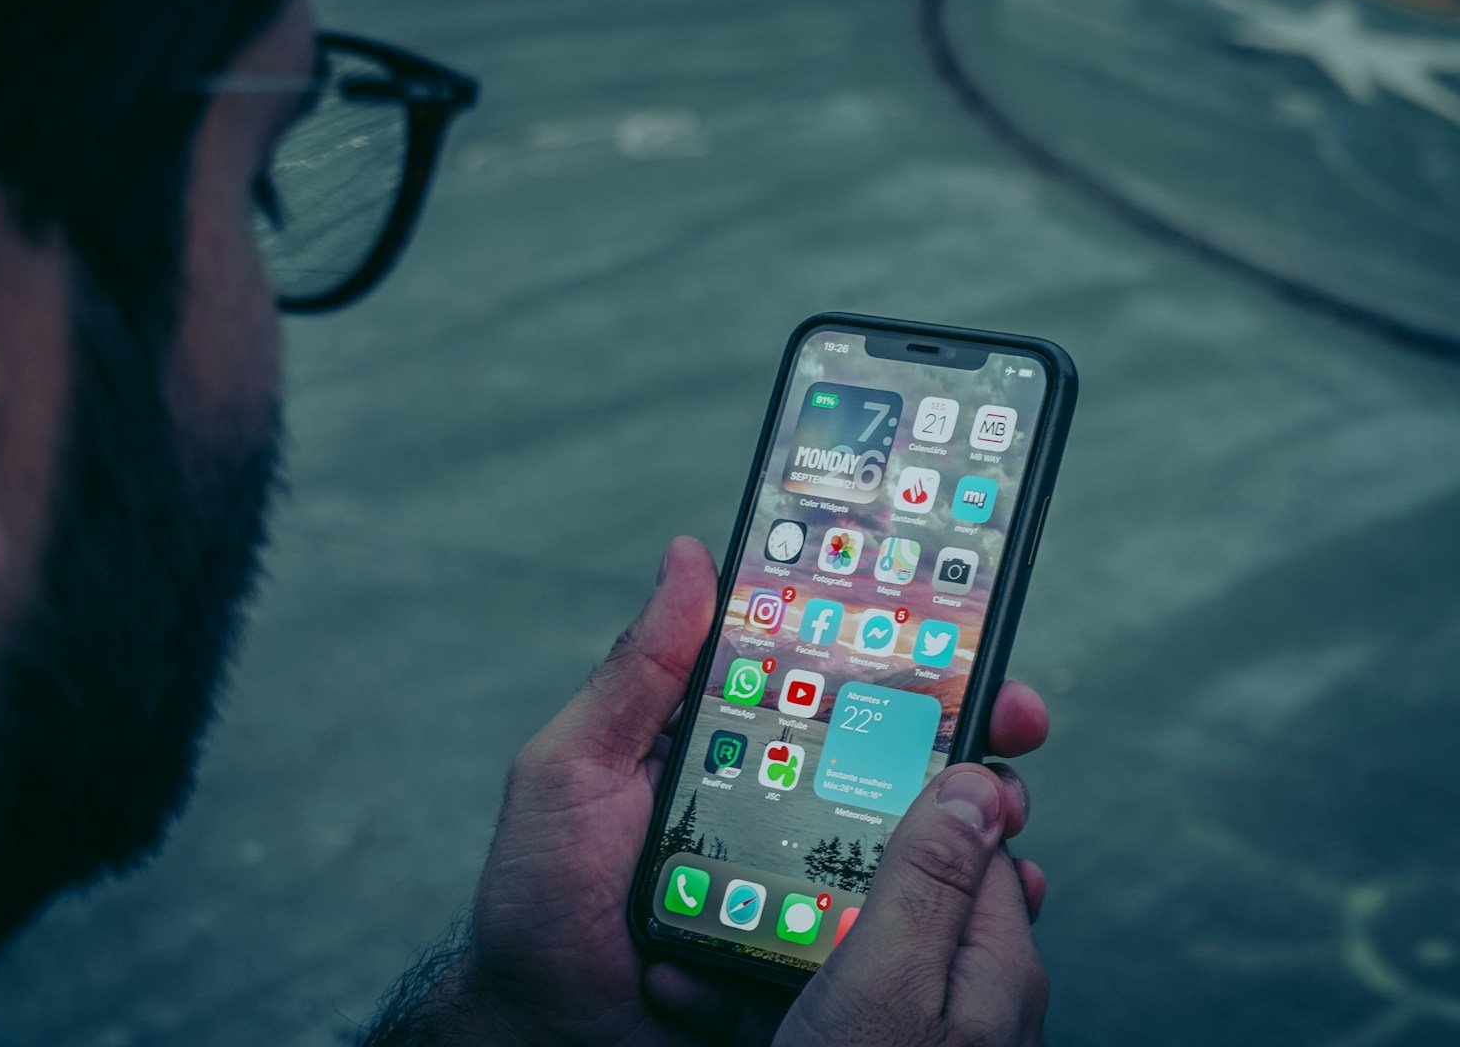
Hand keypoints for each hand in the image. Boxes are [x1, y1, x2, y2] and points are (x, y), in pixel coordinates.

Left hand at [370, 537, 1047, 1044]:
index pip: (826, 681)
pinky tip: (994, 894)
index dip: (896, 650)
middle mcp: (783, 805)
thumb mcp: (573, 771)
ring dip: (978, 816)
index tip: (961, 629)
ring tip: (1004, 811)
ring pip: (920, 837)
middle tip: (1013, 721)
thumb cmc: (544, 904)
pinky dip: (961, 907)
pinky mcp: (828, 957)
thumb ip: (636, 674)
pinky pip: (911, 926)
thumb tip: (689, 558)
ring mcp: (811, 881)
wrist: (552, 1040)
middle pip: (896, 752)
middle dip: (968, 728)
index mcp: (731, 748)